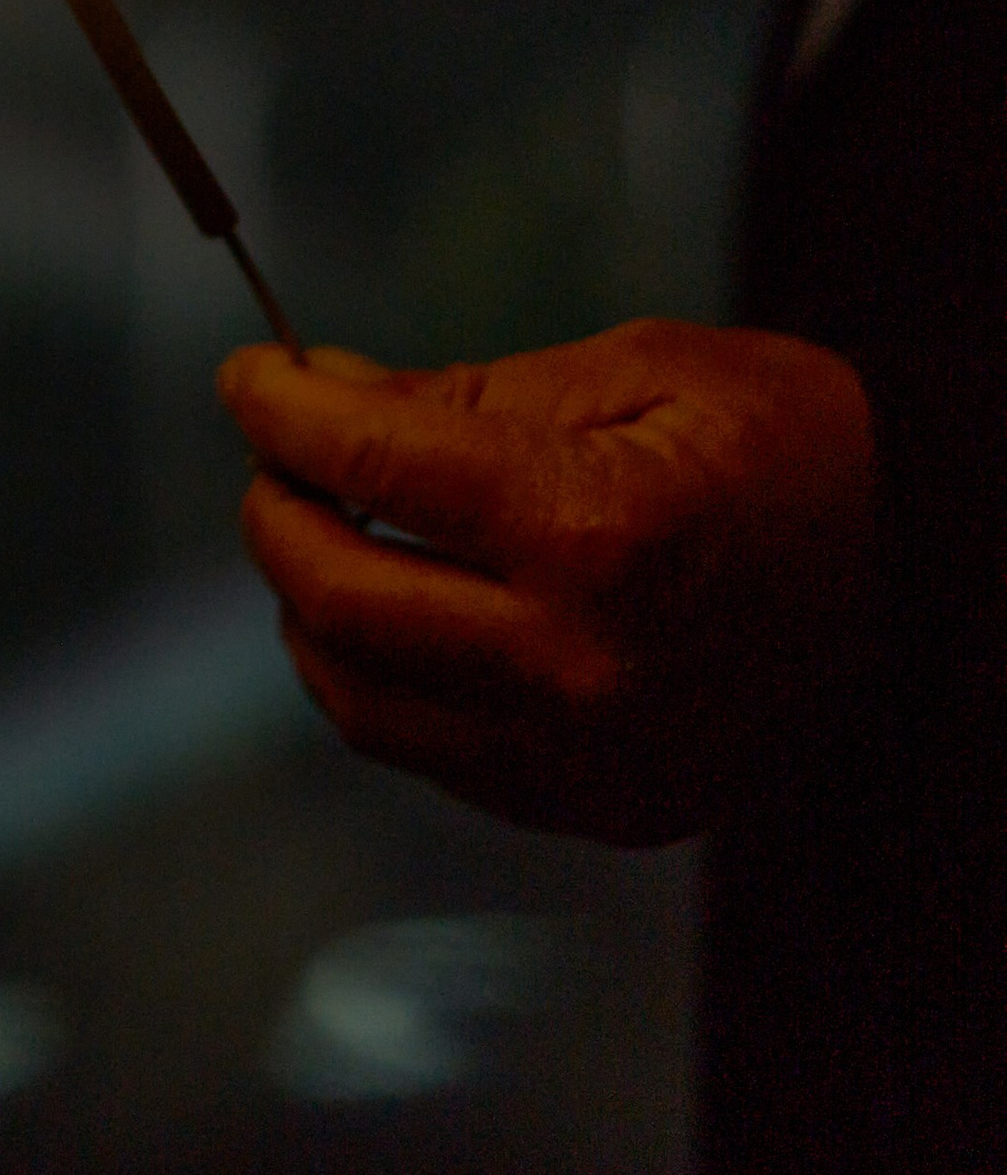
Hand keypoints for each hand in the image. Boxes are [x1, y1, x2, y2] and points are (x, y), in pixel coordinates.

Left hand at [217, 322, 878, 842]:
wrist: (925, 579)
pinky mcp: (593, 805)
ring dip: (308, 611)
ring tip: (324, 536)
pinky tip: (399, 614)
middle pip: (339, 600)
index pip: (375, 468)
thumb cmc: (786, 447)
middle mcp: (578, 662)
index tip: (250, 376)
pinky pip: (431, 752)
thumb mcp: (640, 369)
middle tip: (272, 461)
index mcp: (596, 530)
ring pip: (361, 700)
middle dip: (274, 516)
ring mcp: (584, 753)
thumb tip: (321, 394)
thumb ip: (468, 391)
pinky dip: (383, 679)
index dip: (285, 413)